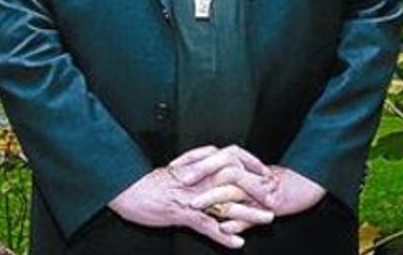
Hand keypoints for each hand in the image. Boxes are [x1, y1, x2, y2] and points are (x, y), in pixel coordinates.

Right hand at [107, 148, 271, 248]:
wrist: (128, 189)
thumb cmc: (150, 182)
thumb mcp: (176, 168)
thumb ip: (197, 163)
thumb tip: (213, 159)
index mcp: (198, 167)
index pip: (233, 160)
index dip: (252, 165)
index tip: (265, 172)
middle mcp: (199, 179)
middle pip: (236, 182)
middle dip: (258, 191)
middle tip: (274, 200)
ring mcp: (193, 197)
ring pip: (227, 204)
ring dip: (249, 213)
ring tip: (265, 219)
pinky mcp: (183, 214)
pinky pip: (207, 226)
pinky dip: (223, 235)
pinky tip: (236, 243)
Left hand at [190, 164, 325, 228]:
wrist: (306, 185)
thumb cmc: (276, 184)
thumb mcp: (249, 183)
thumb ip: (228, 185)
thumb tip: (204, 187)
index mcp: (243, 162)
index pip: (213, 153)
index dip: (193, 158)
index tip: (174, 165)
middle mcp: (250, 170)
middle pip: (222, 163)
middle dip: (200, 171)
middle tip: (181, 180)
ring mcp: (260, 186)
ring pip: (233, 186)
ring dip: (212, 196)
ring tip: (195, 205)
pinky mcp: (271, 202)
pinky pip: (250, 212)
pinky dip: (236, 220)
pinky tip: (224, 228)